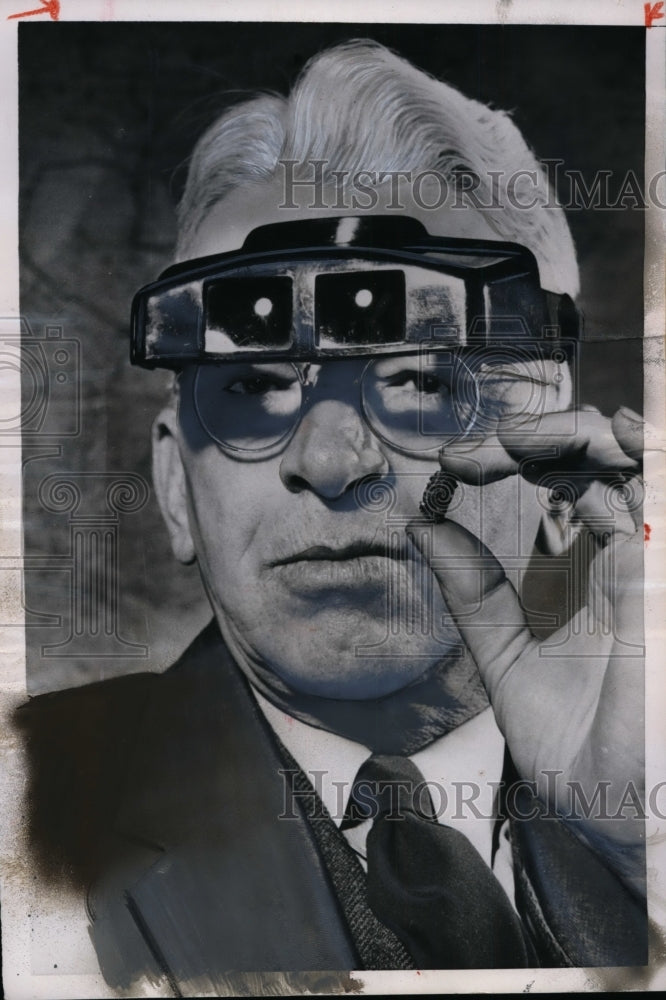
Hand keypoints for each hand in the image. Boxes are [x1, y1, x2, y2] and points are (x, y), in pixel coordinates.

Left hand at [408, 406, 645, 892]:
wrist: (625, 817)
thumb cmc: (581, 749)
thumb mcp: (508, 661)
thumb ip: (474, 595)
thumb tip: (421, 528)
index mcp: (601, 573)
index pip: (569, 481)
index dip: (515, 457)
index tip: (454, 467)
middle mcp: (638, 559)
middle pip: (608, 457)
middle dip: (544, 436)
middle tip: (482, 451)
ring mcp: (660, 567)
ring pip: (646, 461)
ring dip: (584, 436)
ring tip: (519, 442)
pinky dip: (648, 462)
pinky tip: (608, 446)